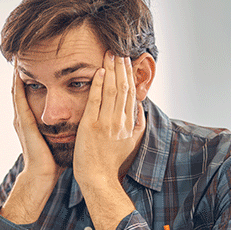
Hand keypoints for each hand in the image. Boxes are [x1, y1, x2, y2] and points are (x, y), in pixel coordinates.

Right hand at [0, 62, 63, 223]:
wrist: (42, 177)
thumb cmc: (54, 160)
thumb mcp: (61, 135)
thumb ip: (67, 122)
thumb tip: (84, 112)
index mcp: (34, 118)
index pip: (33, 91)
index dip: (35, 74)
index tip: (41, 57)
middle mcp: (25, 116)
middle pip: (23, 86)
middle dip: (24, 69)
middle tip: (25, 49)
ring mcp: (22, 119)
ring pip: (18, 89)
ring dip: (18, 72)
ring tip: (20, 53)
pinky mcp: (24, 123)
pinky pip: (19, 99)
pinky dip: (17, 85)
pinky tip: (19, 72)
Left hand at [73, 53, 145, 229]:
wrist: (98, 178)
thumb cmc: (111, 163)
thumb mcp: (131, 143)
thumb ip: (138, 123)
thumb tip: (139, 106)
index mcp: (129, 124)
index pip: (130, 94)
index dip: (129, 76)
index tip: (127, 61)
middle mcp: (120, 121)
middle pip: (123, 88)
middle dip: (121, 68)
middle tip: (119, 51)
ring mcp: (106, 123)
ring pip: (111, 91)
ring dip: (111, 71)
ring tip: (110, 54)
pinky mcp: (91, 125)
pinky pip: (95, 100)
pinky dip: (98, 85)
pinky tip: (99, 71)